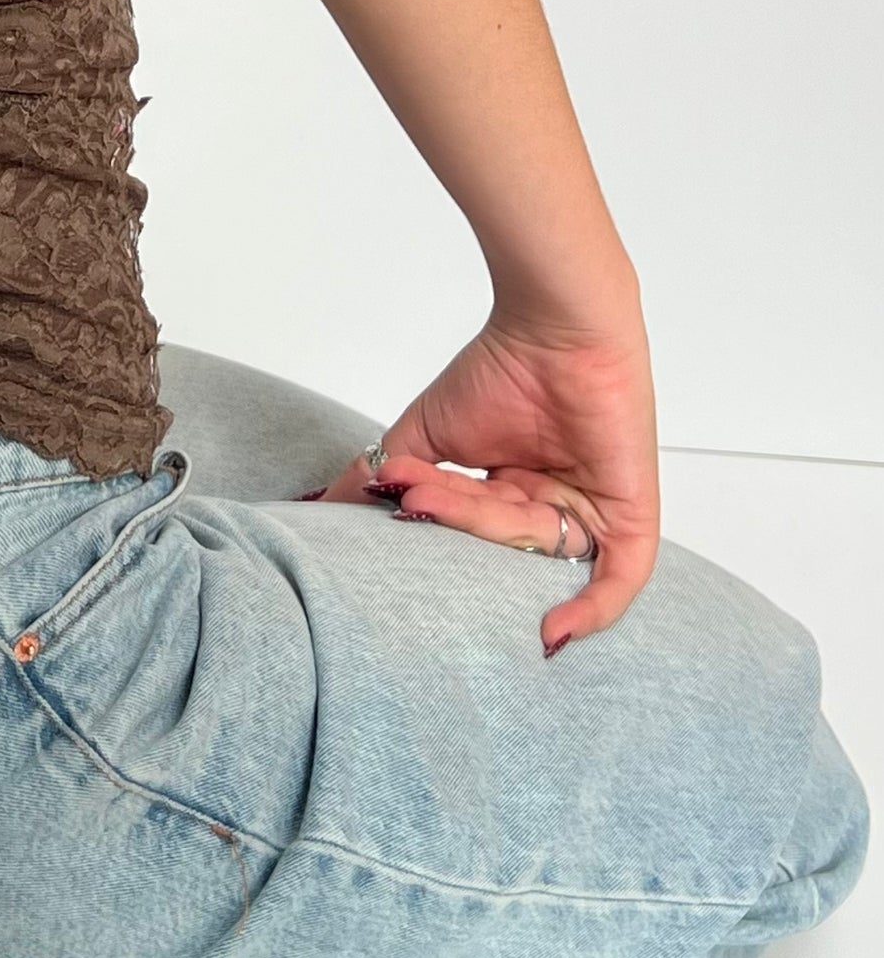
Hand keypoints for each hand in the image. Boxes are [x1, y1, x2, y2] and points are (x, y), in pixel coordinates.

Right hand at [317, 308, 661, 655]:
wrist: (556, 324)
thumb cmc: (500, 367)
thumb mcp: (430, 432)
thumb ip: (385, 474)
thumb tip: (325, 507)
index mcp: (514, 495)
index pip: (471, 532)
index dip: (436, 519)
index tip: (394, 503)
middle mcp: (554, 508)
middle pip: (501, 543)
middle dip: (455, 520)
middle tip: (411, 495)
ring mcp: (594, 513)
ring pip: (536, 549)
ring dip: (482, 525)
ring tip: (431, 493)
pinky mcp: (633, 517)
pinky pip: (618, 582)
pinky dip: (590, 612)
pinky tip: (551, 633)